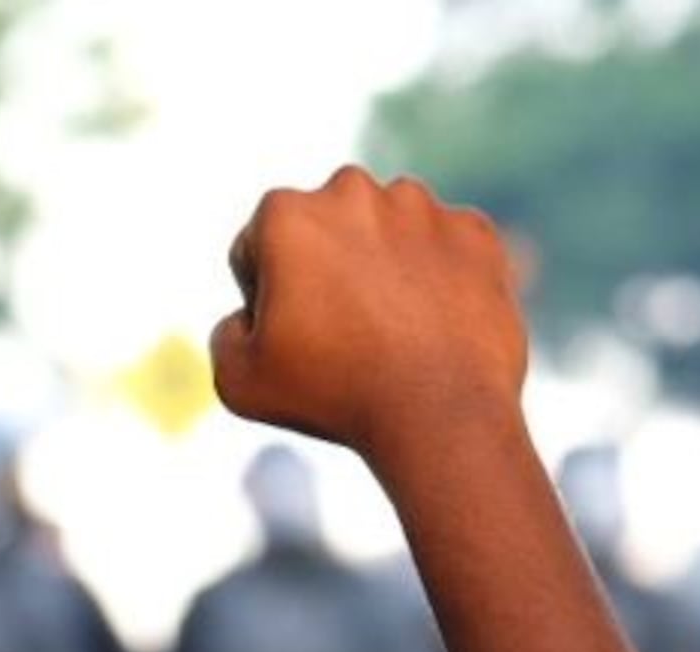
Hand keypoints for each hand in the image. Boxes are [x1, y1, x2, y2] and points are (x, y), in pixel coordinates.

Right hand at [209, 168, 528, 466]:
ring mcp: (421, 206)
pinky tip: (434, 329)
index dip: (265, 301)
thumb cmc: (332, 397)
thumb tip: (246, 316)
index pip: (258, 249)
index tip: (292, 341)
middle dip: (327, 271)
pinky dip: (439, 281)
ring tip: (392, 336)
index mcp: (286, 213)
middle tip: (343, 338)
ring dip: (384, 271)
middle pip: (325, 232)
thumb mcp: (239, 381)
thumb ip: (225, 334)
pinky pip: (445, 250)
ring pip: (388, 234)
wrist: (440, 415)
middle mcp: (353, 190)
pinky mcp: (474, 231)